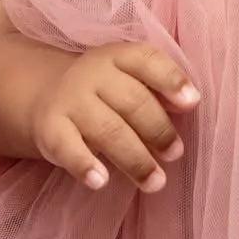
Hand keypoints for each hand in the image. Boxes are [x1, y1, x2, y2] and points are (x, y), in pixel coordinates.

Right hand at [29, 42, 200, 193]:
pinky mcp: (49, 129)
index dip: (171, 79)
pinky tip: (101, 181)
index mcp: (118, 57)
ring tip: (155, 182)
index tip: (193, 102)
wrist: (45, 96)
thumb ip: (160, 90)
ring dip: (135, 160)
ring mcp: (69, 101)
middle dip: (158, 130)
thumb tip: (190, 103)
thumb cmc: (105, 93)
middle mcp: (92, 74)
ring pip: (107, 130)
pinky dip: (84, 165)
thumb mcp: (129, 80)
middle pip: (132, 101)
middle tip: (175, 154)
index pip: (147, 61)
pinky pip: (68, 148)